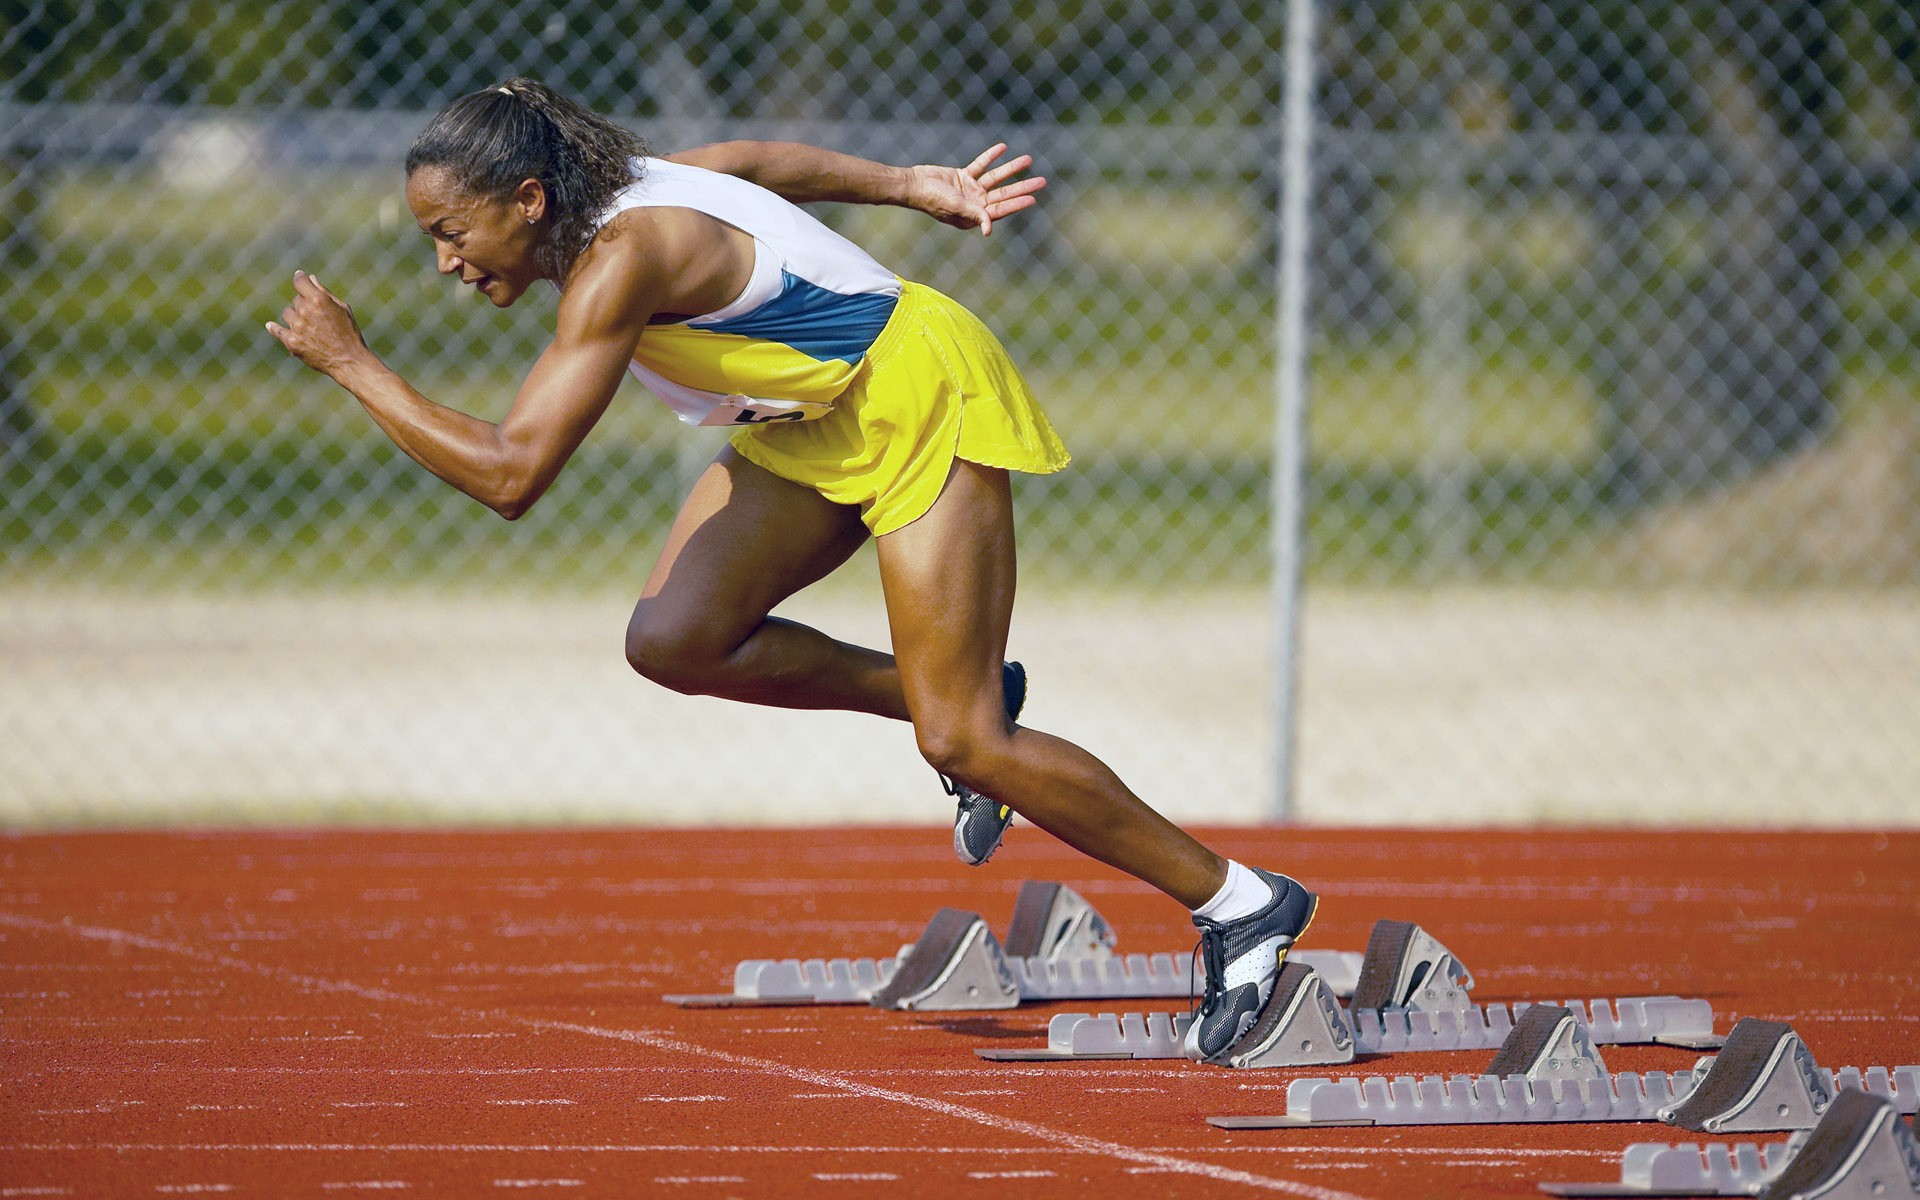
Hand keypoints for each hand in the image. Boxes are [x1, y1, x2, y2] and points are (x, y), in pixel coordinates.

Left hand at [266, 270, 371, 377]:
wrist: (349, 361)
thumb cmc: (349, 333)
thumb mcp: (342, 309)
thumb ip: (324, 293)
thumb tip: (310, 278)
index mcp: (319, 299)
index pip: (300, 281)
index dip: (300, 278)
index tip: (300, 277)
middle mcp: (306, 311)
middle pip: (296, 300)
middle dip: (305, 304)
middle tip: (318, 317)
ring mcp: (297, 327)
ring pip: (288, 313)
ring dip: (295, 317)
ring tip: (309, 328)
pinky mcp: (291, 342)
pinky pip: (277, 331)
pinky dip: (274, 328)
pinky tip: (270, 325)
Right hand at [907, 144, 1046, 235]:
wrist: (914, 184)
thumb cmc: (933, 199)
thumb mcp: (957, 207)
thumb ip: (975, 215)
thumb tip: (989, 230)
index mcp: (974, 216)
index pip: (1000, 209)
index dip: (1017, 203)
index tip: (1033, 198)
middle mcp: (975, 204)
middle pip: (1004, 194)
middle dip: (1022, 187)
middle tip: (1042, 181)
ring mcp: (970, 190)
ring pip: (996, 178)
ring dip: (1011, 169)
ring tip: (1028, 159)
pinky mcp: (963, 176)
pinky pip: (981, 165)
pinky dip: (991, 157)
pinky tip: (1003, 148)